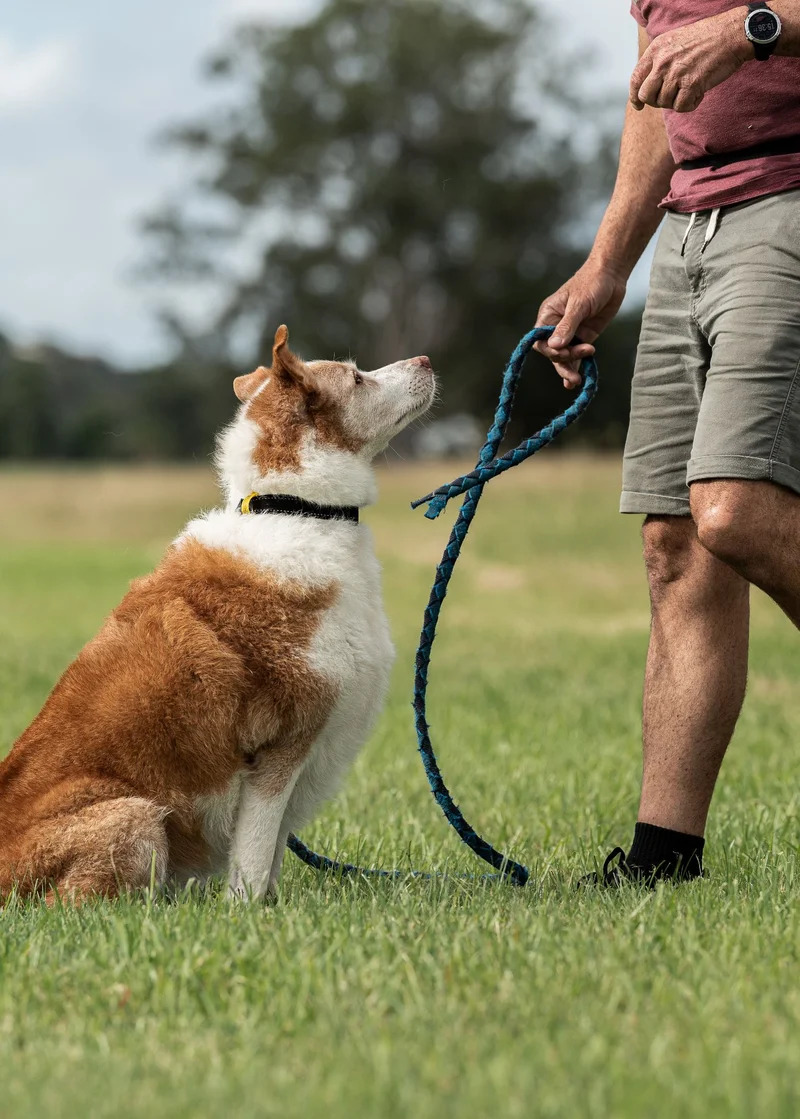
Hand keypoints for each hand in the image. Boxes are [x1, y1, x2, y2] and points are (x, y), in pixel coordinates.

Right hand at [534, 261, 627, 388]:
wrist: (612, 276)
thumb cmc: (591, 284)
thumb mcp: (579, 304)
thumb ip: (567, 326)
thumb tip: (555, 346)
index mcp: (548, 316)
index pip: (541, 341)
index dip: (551, 351)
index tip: (564, 352)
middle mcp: (556, 326)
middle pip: (553, 352)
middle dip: (563, 362)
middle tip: (575, 372)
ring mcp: (571, 333)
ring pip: (565, 356)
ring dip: (570, 368)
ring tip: (576, 381)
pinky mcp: (584, 336)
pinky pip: (578, 355)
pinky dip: (578, 366)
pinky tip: (577, 380)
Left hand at [631, 7, 751, 113]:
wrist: (731, 34)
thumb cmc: (706, 38)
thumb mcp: (674, 41)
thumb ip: (659, 60)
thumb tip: (648, 84)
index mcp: (656, 49)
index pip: (635, 79)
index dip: (635, 97)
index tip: (639, 105)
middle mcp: (663, 61)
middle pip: (646, 96)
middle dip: (656, 102)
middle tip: (670, 97)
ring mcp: (676, 73)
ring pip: (664, 103)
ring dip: (676, 101)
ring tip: (689, 89)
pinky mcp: (691, 84)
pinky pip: (681, 107)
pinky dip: (690, 104)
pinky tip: (699, 93)